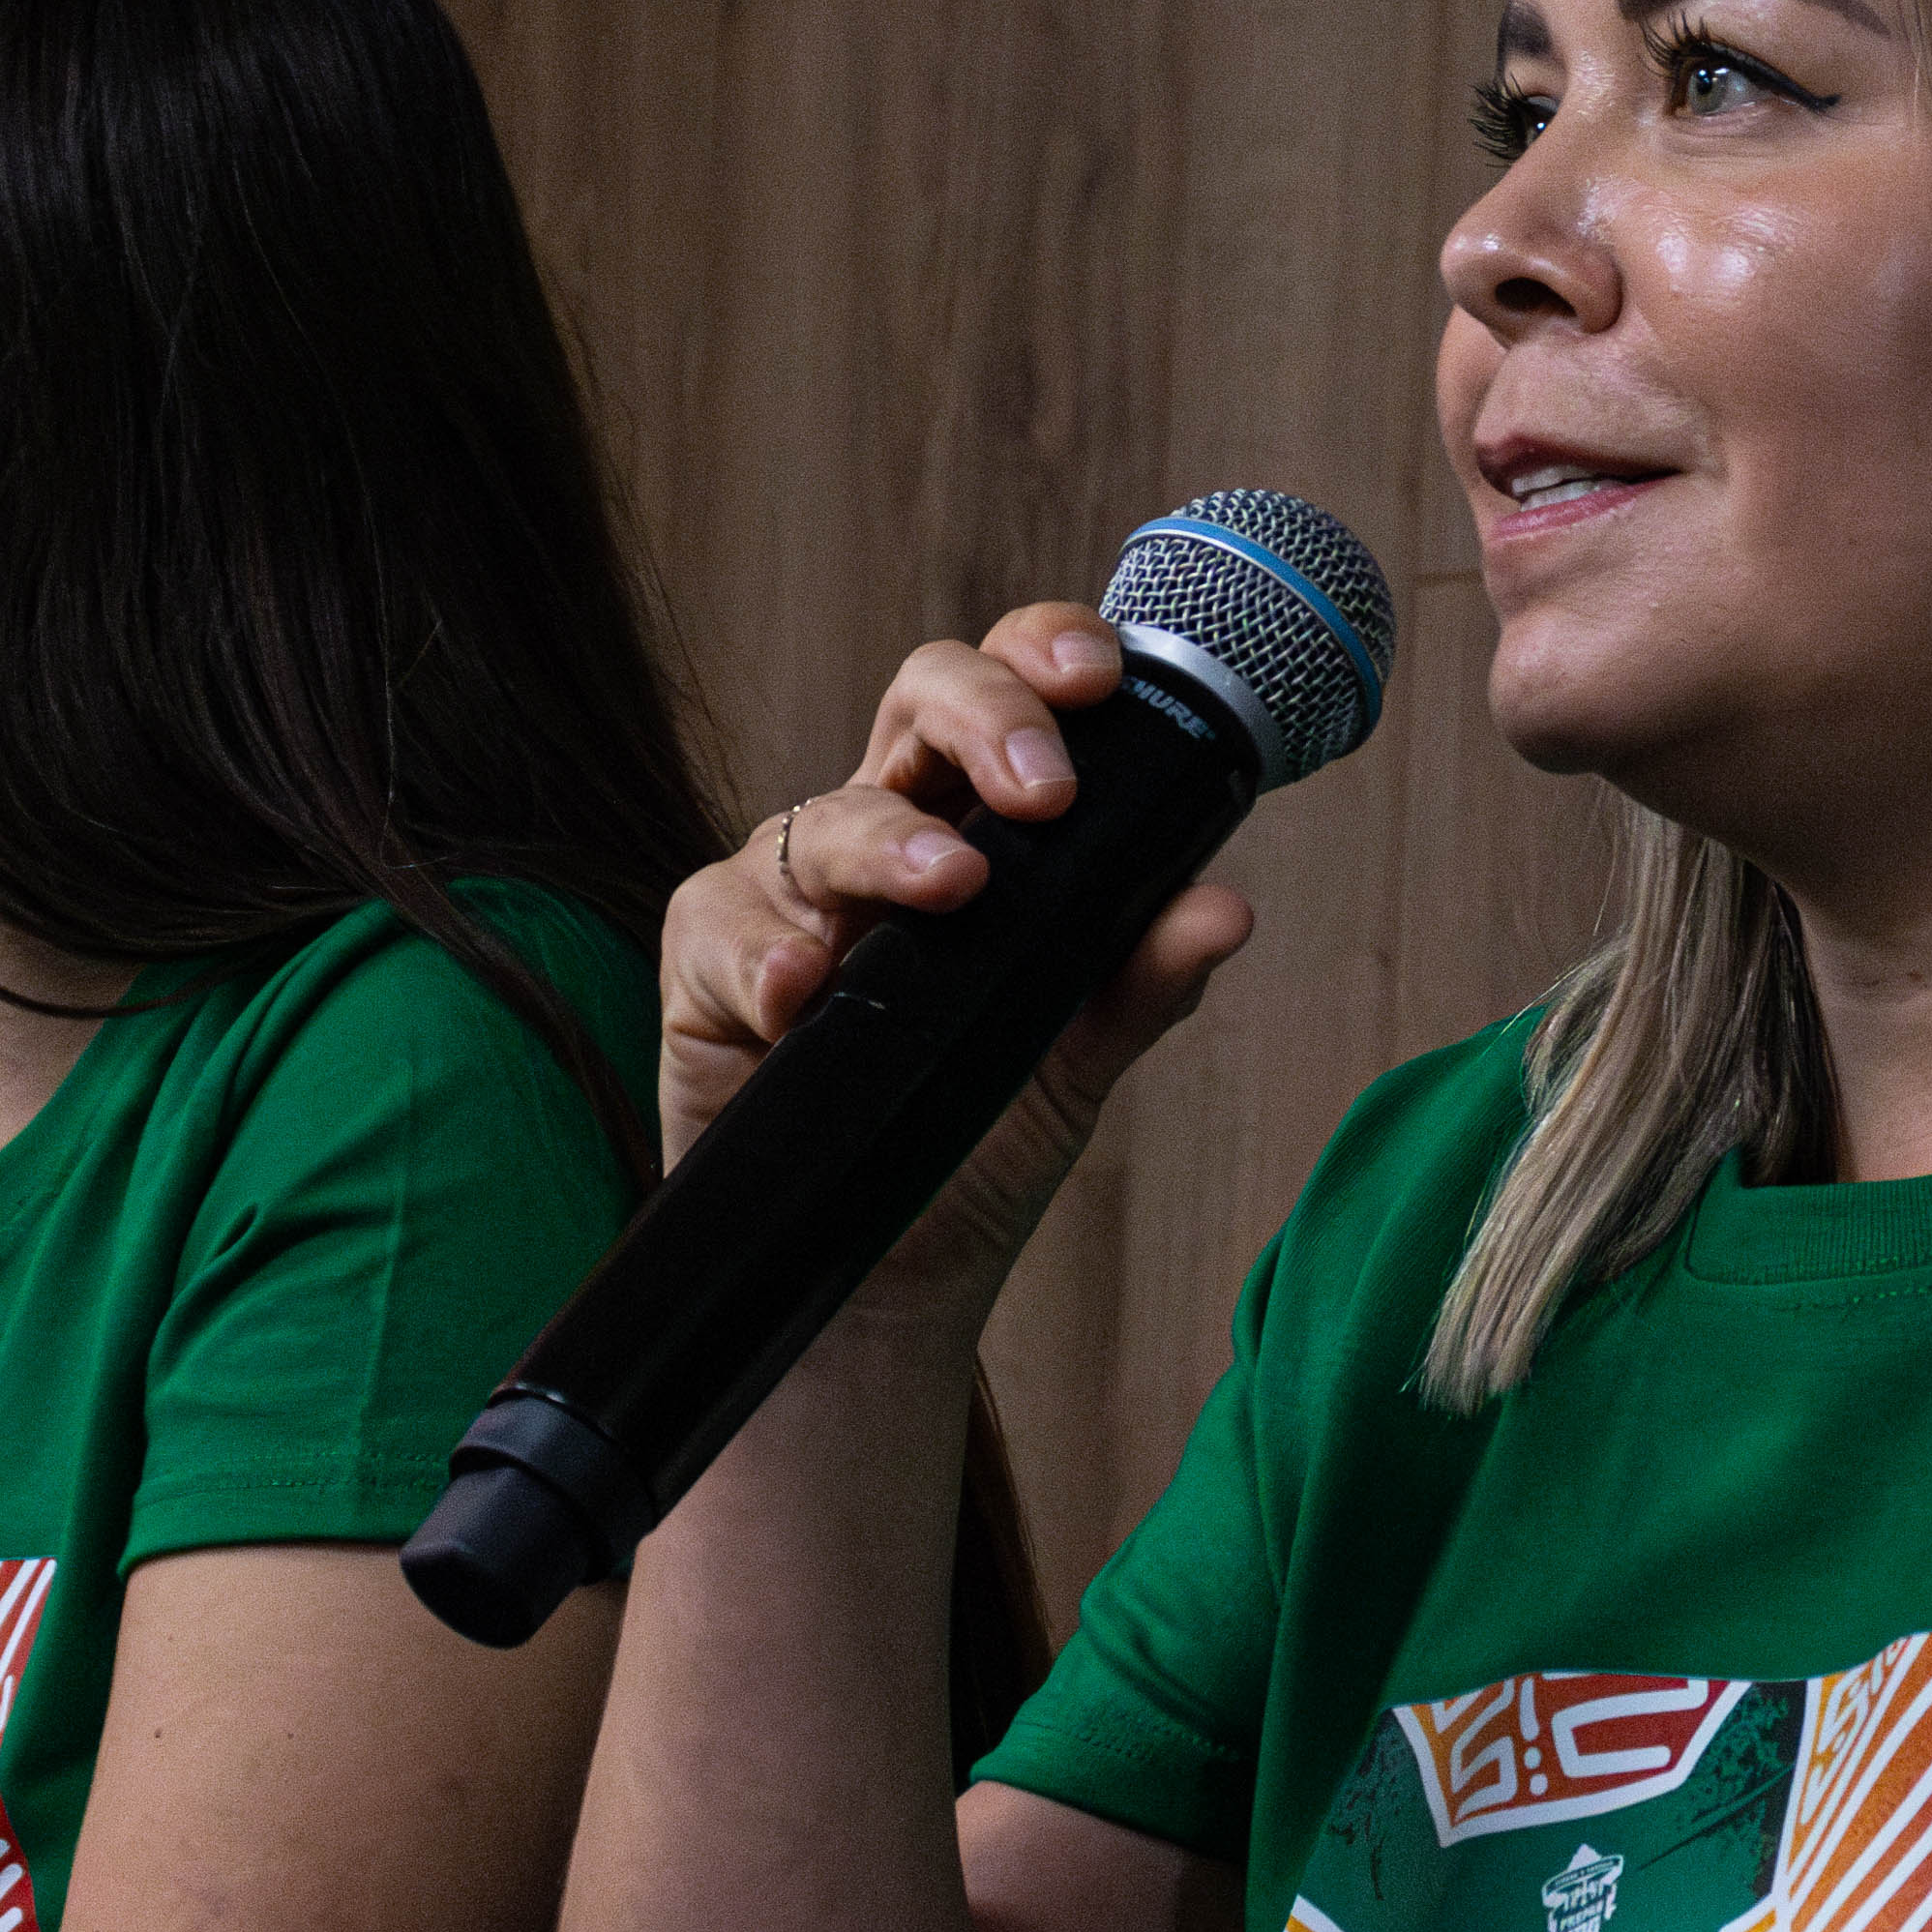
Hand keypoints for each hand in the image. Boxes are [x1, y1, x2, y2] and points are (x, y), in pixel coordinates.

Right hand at [661, 603, 1256, 1341]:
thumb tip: (1224, 908)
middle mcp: (882, 832)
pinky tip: (802, 993)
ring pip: (824, 818)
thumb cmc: (976, 1133)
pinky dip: (765, 953)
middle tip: (1047, 790)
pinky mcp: (707, 967)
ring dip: (888, 844)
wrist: (892, 1276)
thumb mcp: (1075, 1058)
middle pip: (917, 702)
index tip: (1099, 677)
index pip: (1007, 695)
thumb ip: (1141, 978)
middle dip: (986, 717)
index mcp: (979, 824)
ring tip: (950, 888)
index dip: (1042, 655)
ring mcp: (789, 893)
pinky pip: (721, 925)